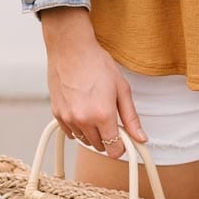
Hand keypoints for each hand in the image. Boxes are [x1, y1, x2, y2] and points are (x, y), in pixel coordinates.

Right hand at [40, 10, 147, 159]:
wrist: (70, 49)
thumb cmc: (96, 63)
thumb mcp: (122, 89)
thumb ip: (131, 118)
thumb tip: (140, 138)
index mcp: (103, 115)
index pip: (114, 149)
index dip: (122, 147)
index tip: (124, 139)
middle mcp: (83, 120)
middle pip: (99, 147)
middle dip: (108, 138)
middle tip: (111, 119)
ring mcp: (68, 118)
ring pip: (84, 141)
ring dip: (93, 133)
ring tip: (96, 111)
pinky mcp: (57, 114)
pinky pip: (70, 133)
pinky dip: (79, 128)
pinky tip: (83, 111)